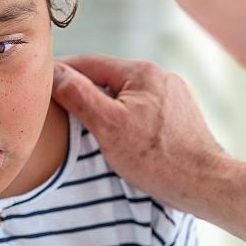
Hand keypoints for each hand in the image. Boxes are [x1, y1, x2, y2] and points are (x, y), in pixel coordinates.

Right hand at [53, 55, 245, 245]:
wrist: (204, 183)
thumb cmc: (157, 158)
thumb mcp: (107, 125)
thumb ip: (78, 94)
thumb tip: (55, 73)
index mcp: (142, 72)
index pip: (89, 62)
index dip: (62, 71)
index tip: (41, 80)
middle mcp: (160, 77)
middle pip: (108, 78)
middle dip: (83, 90)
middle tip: (58, 105)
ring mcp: (172, 95)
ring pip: (125, 95)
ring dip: (104, 105)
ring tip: (86, 123)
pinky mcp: (179, 115)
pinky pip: (141, 109)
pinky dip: (124, 117)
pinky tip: (118, 135)